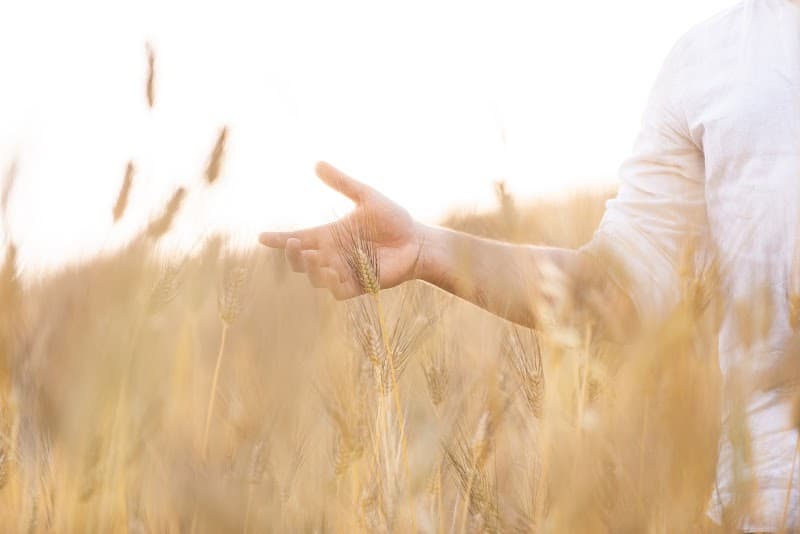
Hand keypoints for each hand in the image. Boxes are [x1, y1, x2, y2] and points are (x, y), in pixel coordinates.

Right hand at [259, 162, 423, 298]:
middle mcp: (333, 255)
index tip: (263, 237)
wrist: (417, 241)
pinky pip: (338, 291)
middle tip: (293, 243)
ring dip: (312, 269)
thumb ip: (342, 183)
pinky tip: (333, 273)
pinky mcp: (359, 286)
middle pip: (301, 261)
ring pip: (316, 277)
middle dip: (292, 255)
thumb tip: (317, 163)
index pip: (298, 238)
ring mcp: (344, 272)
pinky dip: (332, 284)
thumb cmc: (393, 219)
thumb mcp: (366, 197)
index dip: (278, 239)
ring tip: (316, 256)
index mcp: (330, 235)